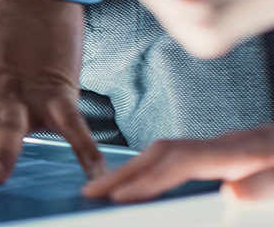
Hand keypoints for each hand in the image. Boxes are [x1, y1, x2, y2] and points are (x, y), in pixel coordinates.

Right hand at [84, 126, 273, 202]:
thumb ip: (270, 185)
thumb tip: (233, 192)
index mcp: (245, 152)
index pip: (182, 162)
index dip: (147, 180)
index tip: (116, 198)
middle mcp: (233, 146)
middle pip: (166, 152)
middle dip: (126, 172)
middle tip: (90, 193)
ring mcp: (233, 148)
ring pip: (172, 153)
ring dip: (137, 170)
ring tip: (107, 189)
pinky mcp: (237, 154)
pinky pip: (186, 158)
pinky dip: (158, 169)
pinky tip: (149, 183)